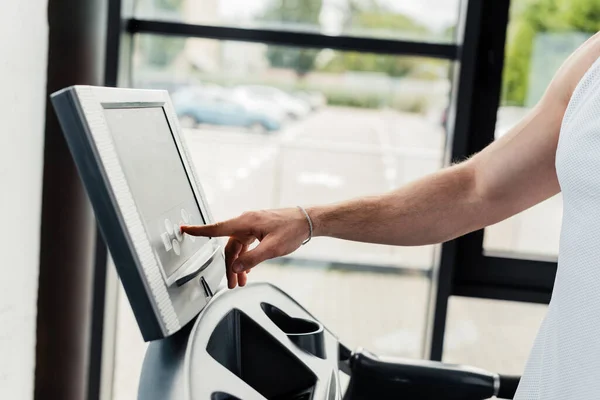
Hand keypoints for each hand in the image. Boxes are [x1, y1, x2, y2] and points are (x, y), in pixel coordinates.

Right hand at [181, 208, 311, 288]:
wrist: (308, 221)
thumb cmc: (292, 229)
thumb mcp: (272, 248)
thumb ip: (252, 258)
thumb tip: (236, 267)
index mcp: (246, 222)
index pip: (217, 228)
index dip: (200, 231)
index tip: (185, 229)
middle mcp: (247, 222)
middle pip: (230, 246)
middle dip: (229, 266)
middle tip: (231, 283)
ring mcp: (253, 225)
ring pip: (239, 247)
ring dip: (239, 264)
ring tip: (241, 281)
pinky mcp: (260, 229)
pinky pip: (247, 245)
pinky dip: (246, 258)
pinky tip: (248, 269)